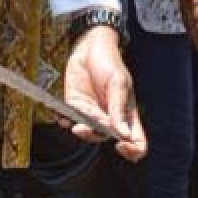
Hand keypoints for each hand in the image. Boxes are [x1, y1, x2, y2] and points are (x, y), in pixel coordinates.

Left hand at [61, 25, 146, 160]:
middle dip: (94, 134)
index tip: (120, 145)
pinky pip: (69, 120)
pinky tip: (61, 116)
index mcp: (127, 115)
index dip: (132, 151)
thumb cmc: (109, 62)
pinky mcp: (75, 107)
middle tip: (85, 123)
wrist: (89, 46)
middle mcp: (110, 118)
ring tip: (73, 122)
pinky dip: (64, 121)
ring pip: (87, 133)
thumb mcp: (118, 83)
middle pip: (106, 139)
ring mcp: (92, 114)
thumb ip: (118, 109)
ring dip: (80, 130)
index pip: (136, 142)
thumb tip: (123, 135)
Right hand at [178, 0, 197, 51]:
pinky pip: (183, 11)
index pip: (197, 21)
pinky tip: (190, 26)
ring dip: (190, 29)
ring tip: (194, 40)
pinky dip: (187, 20)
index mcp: (195, 0)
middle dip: (194, 35)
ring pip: (185, 17)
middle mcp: (186, 1)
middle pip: (189, 22)